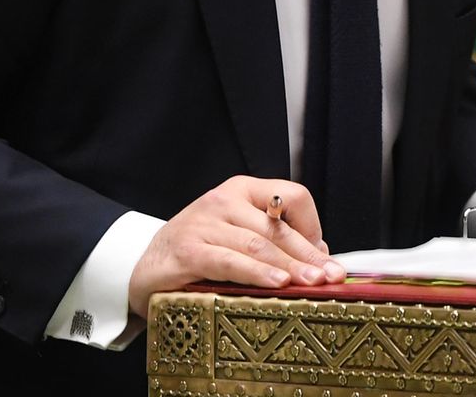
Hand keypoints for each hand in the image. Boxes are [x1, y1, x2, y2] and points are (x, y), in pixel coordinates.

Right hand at [128, 177, 346, 317]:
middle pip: (278, 225)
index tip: (324, 256)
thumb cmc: (198, 251)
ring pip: (257, 244)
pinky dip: (256, 273)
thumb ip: (272, 240)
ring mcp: (204, 223)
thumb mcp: (237, 237)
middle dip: (309, 254)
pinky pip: (230, 261)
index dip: (312, 225)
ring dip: (289, 266)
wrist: (143, 266)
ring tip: (312, 283)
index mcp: (242, 191)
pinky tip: (276, 284)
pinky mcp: (188, 250)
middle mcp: (224, 200)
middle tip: (332, 276)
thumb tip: (318, 256)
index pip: (292, 196)